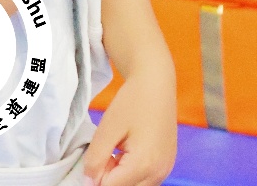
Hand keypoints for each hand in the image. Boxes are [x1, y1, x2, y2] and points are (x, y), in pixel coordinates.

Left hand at [83, 67, 176, 185]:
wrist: (157, 82)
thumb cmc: (132, 101)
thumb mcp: (107, 129)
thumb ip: (94, 161)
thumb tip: (89, 183)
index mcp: (143, 165)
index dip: (98, 175)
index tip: (100, 154)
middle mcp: (158, 173)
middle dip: (110, 178)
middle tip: (111, 151)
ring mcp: (165, 170)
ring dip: (122, 178)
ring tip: (120, 151)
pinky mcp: (167, 165)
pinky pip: (145, 181)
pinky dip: (134, 173)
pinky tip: (132, 153)